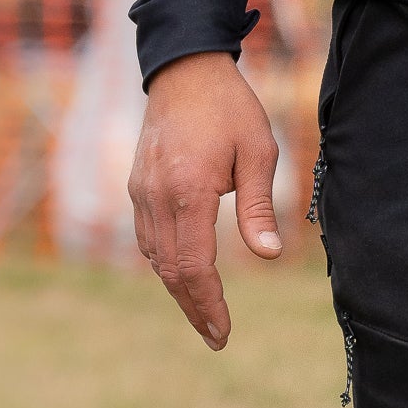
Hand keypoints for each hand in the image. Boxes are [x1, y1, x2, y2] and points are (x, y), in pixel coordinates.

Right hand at [128, 51, 281, 348]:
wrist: (185, 70)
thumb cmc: (230, 109)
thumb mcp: (259, 151)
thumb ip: (259, 207)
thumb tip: (269, 256)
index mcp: (188, 190)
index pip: (193, 266)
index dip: (208, 303)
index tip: (224, 331)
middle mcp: (156, 197)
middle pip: (170, 271)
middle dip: (194, 308)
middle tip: (218, 337)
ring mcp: (141, 193)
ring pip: (155, 258)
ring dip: (179, 290)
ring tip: (205, 315)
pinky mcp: (138, 188)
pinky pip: (148, 238)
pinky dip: (166, 263)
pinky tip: (186, 276)